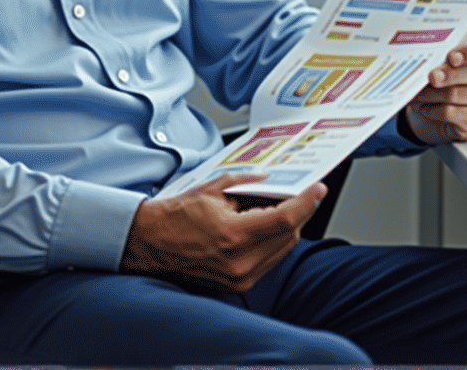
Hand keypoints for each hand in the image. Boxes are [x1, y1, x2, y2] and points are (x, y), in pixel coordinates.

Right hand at [120, 173, 324, 292]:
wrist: (148, 244)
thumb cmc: (174, 217)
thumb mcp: (212, 188)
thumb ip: (247, 183)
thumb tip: (271, 181)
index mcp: (233, 235)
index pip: (286, 219)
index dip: (307, 202)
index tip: (318, 189)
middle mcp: (239, 262)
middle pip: (289, 235)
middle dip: (299, 212)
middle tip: (298, 193)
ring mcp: (239, 278)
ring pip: (282, 249)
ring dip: (287, 228)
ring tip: (278, 208)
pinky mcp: (237, 286)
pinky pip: (269, 261)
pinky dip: (273, 242)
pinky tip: (265, 227)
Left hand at [402, 31, 466, 144]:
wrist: (429, 111)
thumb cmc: (438, 81)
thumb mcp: (439, 63)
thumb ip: (440, 58)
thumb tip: (430, 60)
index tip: (451, 57)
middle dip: (450, 74)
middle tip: (432, 77)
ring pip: (458, 94)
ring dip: (434, 94)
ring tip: (420, 94)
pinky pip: (453, 113)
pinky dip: (434, 110)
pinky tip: (426, 108)